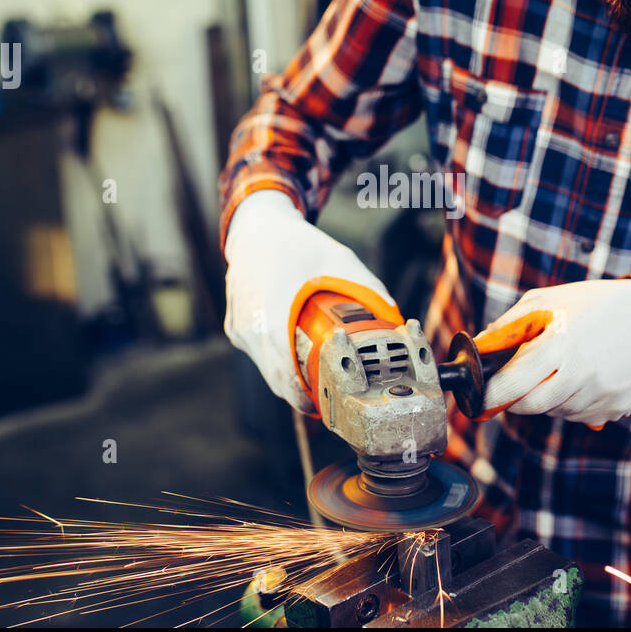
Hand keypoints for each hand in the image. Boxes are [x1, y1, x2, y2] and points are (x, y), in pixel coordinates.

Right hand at [224, 189, 394, 411]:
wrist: (255, 225)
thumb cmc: (296, 243)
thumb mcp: (341, 260)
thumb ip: (370, 290)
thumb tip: (395, 320)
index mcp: (273, 318)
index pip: (286, 378)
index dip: (308, 399)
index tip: (329, 406)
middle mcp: (251, 329)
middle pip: (278, 380)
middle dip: (305, 393)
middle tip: (333, 395)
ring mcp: (239, 329)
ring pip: (267, 370)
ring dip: (291, 377)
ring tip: (318, 375)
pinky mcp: (235, 327)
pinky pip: (258, 354)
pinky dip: (278, 359)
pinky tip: (297, 351)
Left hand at [480, 279, 630, 427]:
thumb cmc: (591, 305)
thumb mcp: (546, 301)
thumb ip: (509, 326)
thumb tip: (478, 349)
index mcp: (561, 343)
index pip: (513, 384)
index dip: (492, 393)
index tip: (481, 394)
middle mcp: (583, 373)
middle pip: (531, 406)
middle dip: (517, 398)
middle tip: (517, 382)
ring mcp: (602, 393)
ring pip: (556, 412)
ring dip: (547, 398)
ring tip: (560, 370)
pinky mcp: (617, 406)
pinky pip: (580, 417)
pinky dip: (572, 404)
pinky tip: (583, 379)